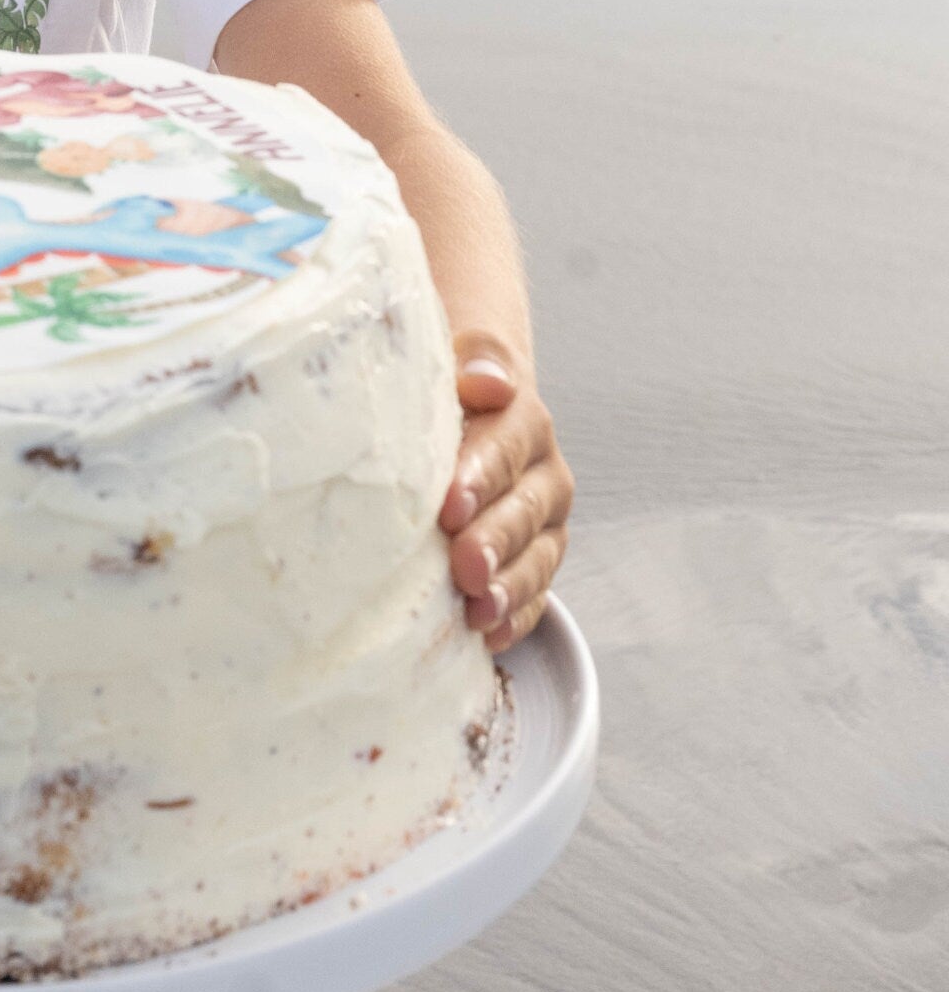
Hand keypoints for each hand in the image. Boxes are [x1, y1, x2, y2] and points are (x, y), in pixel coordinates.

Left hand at [439, 336, 572, 653]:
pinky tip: (488, 635)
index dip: (479, 477)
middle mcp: (542, 473)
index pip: (504, 447)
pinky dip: (515, 616)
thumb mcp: (454, 356)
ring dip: (508, 587)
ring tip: (479, 610)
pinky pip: (535, 594)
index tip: (449, 506)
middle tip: (464, 566)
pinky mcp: (536, 560)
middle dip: (493, 541)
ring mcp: (543, 521)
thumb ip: (476, 359)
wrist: (469, 412)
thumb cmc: (448, 390)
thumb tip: (490, 379)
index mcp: (522, 420)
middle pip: (522, 510)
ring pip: (535, 558)